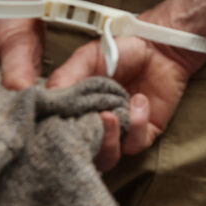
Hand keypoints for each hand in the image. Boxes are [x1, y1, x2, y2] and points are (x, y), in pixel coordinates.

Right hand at [47, 36, 205, 169]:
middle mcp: (96, 127)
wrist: (159, 47)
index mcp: (76, 113)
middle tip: (90, 120)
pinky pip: (136, 144)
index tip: (59, 123)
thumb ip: (66, 78)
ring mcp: (119, 133)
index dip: (57, 136)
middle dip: (84, 144)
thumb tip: (46, 98)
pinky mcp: (144, 133)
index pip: (60, 136)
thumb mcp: (86, 59)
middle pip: (82, 155)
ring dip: (109, 140)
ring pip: (108, 157)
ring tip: (111, 115)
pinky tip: (138, 100)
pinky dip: (136, 124)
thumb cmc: (120, 52)